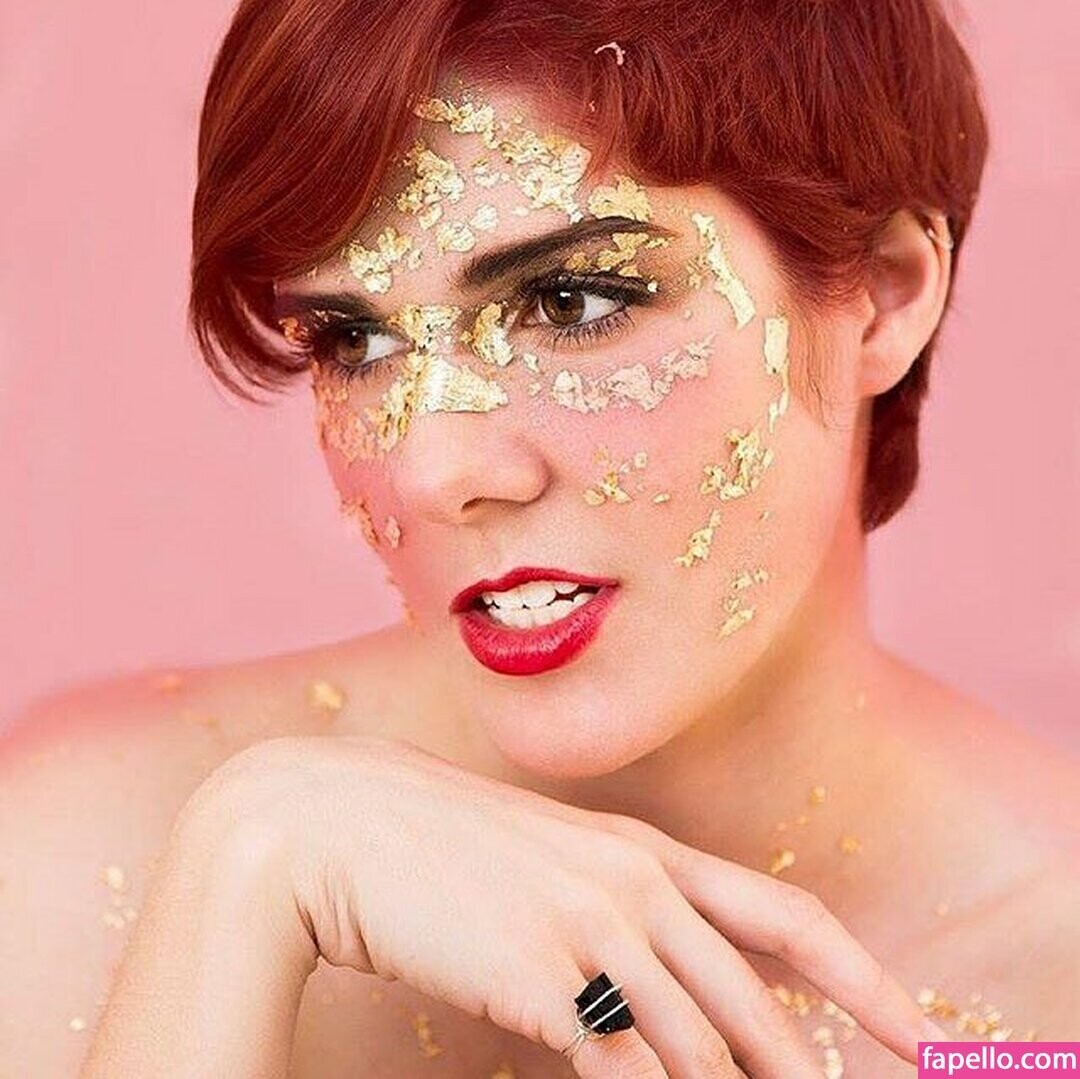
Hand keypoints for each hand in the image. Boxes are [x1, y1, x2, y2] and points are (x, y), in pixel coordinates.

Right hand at [199, 733, 936, 1077]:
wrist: (334, 822)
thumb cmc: (429, 843)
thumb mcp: (538, 868)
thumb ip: (600, 914)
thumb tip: (636, 989)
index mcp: (642, 849)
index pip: (784, 917)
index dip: (861, 977)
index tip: (915, 1031)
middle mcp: (636, 880)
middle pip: (758, 1004)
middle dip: (806, 1075)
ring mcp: (596, 923)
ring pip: (704, 1049)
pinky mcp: (548, 976)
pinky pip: (631, 1072)